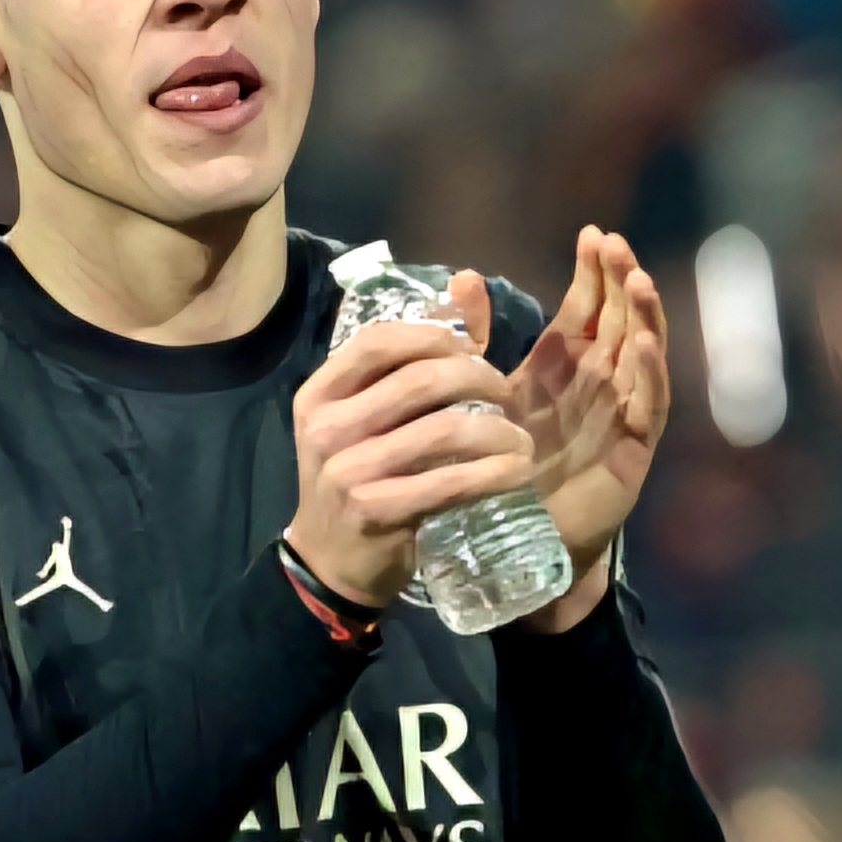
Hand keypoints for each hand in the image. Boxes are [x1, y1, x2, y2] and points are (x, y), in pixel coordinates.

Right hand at [285, 320, 536, 608]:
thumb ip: (420, 353)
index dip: (436, 337)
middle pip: (420, 379)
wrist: (330, 560)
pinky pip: (451, 481)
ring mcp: (349, 471)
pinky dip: (495, 473)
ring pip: (444, 430)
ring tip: (520, 441)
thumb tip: (469, 281)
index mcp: (321, 393)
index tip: (472, 353)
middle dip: (480, 381)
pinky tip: (517, 471)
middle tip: (507, 396)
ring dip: (498, 432)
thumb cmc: (360, 476)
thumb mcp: (370, 415)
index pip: (380, 341)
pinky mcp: (377, 511)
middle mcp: (328, 427)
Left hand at [503, 227, 671, 624]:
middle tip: (615, 244)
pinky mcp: (632, 450)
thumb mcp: (482, 395)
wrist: (514, 543)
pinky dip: (649, 373)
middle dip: (620, 281)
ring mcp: (620, 414)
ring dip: (643, 317)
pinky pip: (648, 406)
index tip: (592, 234)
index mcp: (563, 369)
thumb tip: (464, 275)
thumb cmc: (499, 468)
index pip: (587, 309)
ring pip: (642, 356)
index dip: (593, 273)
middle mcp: (598, 384)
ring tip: (636, 280)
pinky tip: (641, 344)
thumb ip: (473, 339)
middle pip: (620, 322)